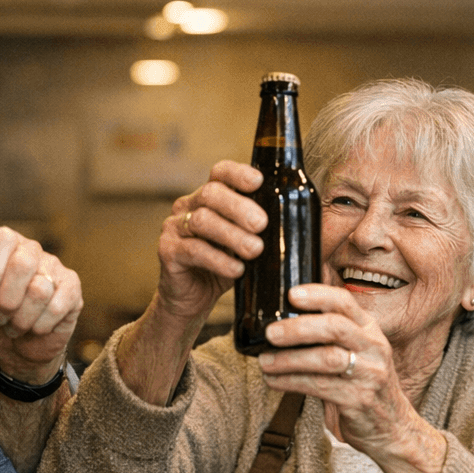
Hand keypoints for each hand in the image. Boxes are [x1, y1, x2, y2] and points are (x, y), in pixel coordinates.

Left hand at [0, 227, 81, 383]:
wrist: (17, 349)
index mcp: (3, 247)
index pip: (2, 239)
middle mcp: (31, 252)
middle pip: (23, 264)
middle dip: (5, 299)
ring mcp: (54, 269)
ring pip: (40, 290)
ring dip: (21, 317)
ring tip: (13, 325)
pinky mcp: (72, 290)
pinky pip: (59, 305)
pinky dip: (40, 324)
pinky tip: (34, 328)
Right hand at [156, 160, 265, 326]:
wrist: (191, 300)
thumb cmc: (224, 267)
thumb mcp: (245, 243)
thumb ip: (262, 230)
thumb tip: (306, 222)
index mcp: (208, 198)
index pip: (220, 172)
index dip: (238, 173)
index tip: (259, 182)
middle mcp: (187, 206)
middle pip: (211, 193)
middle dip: (239, 207)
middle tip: (263, 224)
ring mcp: (174, 227)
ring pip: (201, 220)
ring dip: (232, 235)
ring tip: (255, 251)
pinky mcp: (167, 251)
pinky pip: (193, 250)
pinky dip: (218, 260)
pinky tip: (237, 270)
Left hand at [255, 283, 437, 464]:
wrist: (393, 427)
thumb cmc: (364, 385)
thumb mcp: (357, 352)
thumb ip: (330, 337)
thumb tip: (281, 325)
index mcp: (369, 330)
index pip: (345, 302)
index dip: (318, 295)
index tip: (292, 294)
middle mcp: (373, 347)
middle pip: (335, 327)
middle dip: (298, 328)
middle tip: (271, 332)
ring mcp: (369, 374)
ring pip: (326, 358)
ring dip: (290, 359)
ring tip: (265, 361)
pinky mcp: (359, 399)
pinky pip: (320, 387)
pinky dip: (291, 382)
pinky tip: (274, 380)